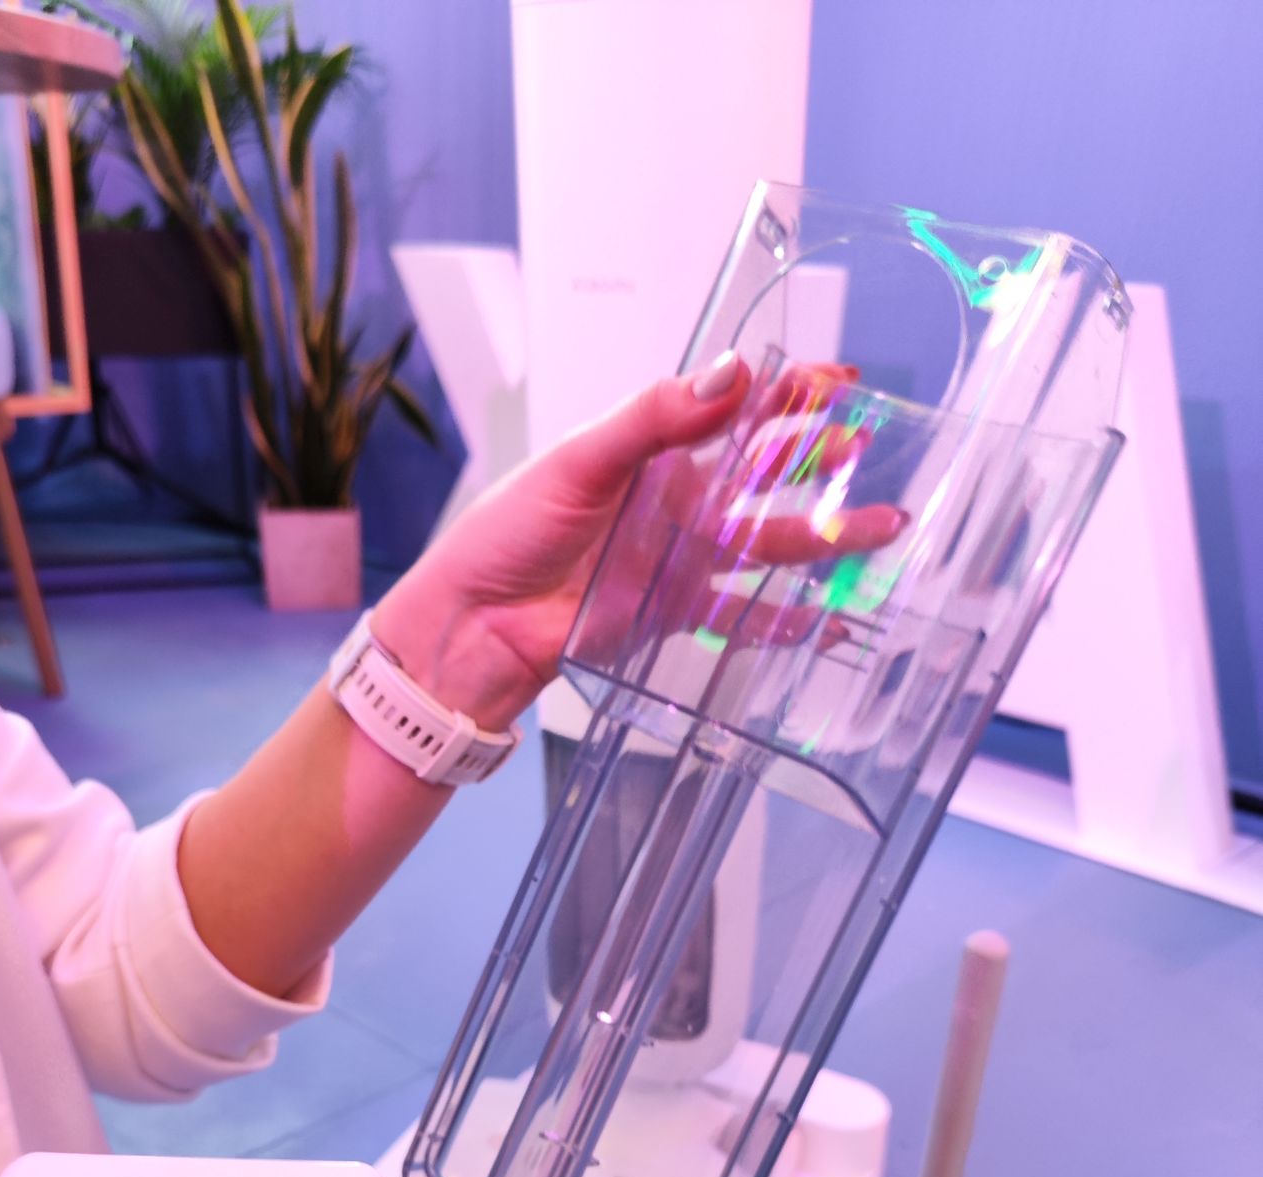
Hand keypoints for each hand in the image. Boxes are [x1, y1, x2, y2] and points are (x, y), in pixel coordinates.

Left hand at [374, 353, 909, 730]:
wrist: (474, 627)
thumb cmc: (507, 535)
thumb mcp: (579, 462)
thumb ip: (653, 420)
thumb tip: (730, 374)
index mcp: (649, 452)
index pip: (729, 410)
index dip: (784, 395)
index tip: (836, 377)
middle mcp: (671, 504)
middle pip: (761, 478)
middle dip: (818, 463)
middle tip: (869, 448)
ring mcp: (677, 561)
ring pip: (764, 544)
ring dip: (820, 540)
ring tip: (877, 533)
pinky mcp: (673, 617)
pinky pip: (741, 616)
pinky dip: (783, 621)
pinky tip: (827, 620)